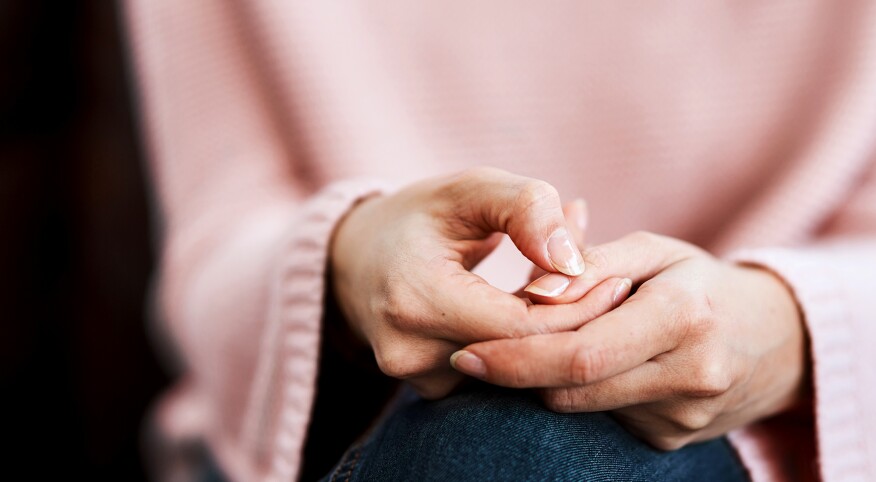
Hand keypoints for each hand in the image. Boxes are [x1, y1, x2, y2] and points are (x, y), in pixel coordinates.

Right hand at [330, 168, 622, 398]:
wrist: (355, 260)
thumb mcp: (471, 189)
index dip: (579, 307)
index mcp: (416, 297)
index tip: (618, 281)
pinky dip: (522, 347)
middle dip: (573, 323)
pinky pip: (495, 376)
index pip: (524, 327)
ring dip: (549, 336)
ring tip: (571, 291)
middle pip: (524, 356)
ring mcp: (415, 380)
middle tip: (612, 288)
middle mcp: (409, 352)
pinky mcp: (427, 391)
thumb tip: (573, 263)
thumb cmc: (420, 216)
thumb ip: (526, 209)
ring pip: (514, 371)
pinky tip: (533, 313)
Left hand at [451, 231, 807, 448]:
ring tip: (557, 342)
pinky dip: (583, 393)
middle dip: (518, 374)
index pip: (580, 355)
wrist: (774, 339)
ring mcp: (683, 417)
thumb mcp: (653, 251)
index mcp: (684, 317)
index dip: (515, 359)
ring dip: (551, 379)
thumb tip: (533, 293)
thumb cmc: (698, 282)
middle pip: (572, 390)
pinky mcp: (672, 439)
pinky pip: (602, 419)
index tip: (466, 355)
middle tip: (476, 356)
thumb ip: (590, 264)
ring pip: (581, 407)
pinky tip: (596, 365)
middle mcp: (689, 375)